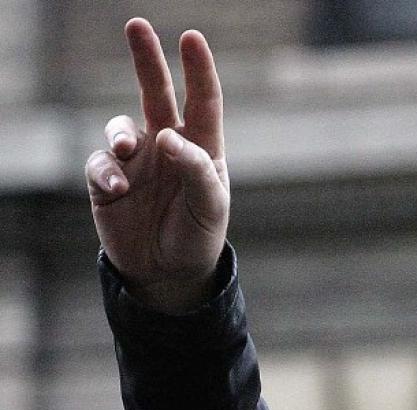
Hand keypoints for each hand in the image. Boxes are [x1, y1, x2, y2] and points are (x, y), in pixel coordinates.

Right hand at [86, 19, 229, 313]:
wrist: (169, 272)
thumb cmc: (198, 235)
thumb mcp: (210, 207)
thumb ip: (196, 170)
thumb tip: (169, 135)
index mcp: (201, 147)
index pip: (202, 101)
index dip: (198, 69)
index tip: (191, 38)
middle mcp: (166, 145)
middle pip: (156, 93)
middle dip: (147, 60)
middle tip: (137, 26)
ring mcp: (136, 161)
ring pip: (120, 126)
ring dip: (120, 132)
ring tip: (126, 149)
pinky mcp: (108, 180)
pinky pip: (100, 163)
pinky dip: (107, 171)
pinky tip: (118, 189)